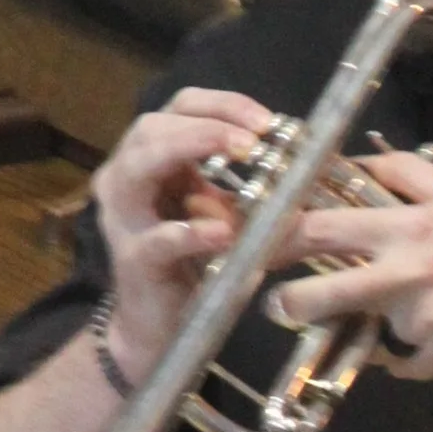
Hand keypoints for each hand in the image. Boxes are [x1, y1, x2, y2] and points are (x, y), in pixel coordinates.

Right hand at [87, 85, 279, 373]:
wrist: (159, 326)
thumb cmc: (195, 263)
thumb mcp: (226, 216)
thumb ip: (251, 188)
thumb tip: (308, 162)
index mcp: (151, 160)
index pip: (180, 108)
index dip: (224, 105)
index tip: (269, 121)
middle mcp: (126, 180)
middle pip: (153, 126)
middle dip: (209, 124)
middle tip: (257, 138)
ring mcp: (123, 220)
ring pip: (138, 167)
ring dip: (191, 150)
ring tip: (243, 154)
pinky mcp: (132, 261)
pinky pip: (157, 240)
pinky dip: (190, 232)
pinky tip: (223, 231)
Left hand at [270, 155, 432, 378]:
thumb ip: (405, 175)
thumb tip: (355, 163)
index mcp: (409, 228)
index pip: (325, 230)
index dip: (280, 238)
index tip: (256, 245)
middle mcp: (408, 275)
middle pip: (325, 294)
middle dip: (292, 304)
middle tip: (282, 306)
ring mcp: (422, 321)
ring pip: (370, 331)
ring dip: (376, 325)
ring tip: (411, 310)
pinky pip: (406, 360)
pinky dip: (414, 350)